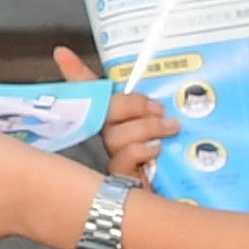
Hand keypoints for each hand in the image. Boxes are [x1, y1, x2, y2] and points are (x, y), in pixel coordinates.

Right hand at [55, 47, 176, 179]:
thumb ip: (165, 109)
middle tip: (158, 108)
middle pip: (104, 111)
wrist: (186, 194)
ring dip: (144, 127)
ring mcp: (111, 157)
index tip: (62, 53)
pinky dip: (141, 149)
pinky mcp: (119, 180)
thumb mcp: (171, 127)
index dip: (74, 72)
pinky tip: (156, 150)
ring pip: (115, 134)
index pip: (89, 92)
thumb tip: (160, 87)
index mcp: (118, 118)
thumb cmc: (175, 158)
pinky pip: (123, 157)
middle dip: (132, 104)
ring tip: (168, 128)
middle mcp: (107, 137)